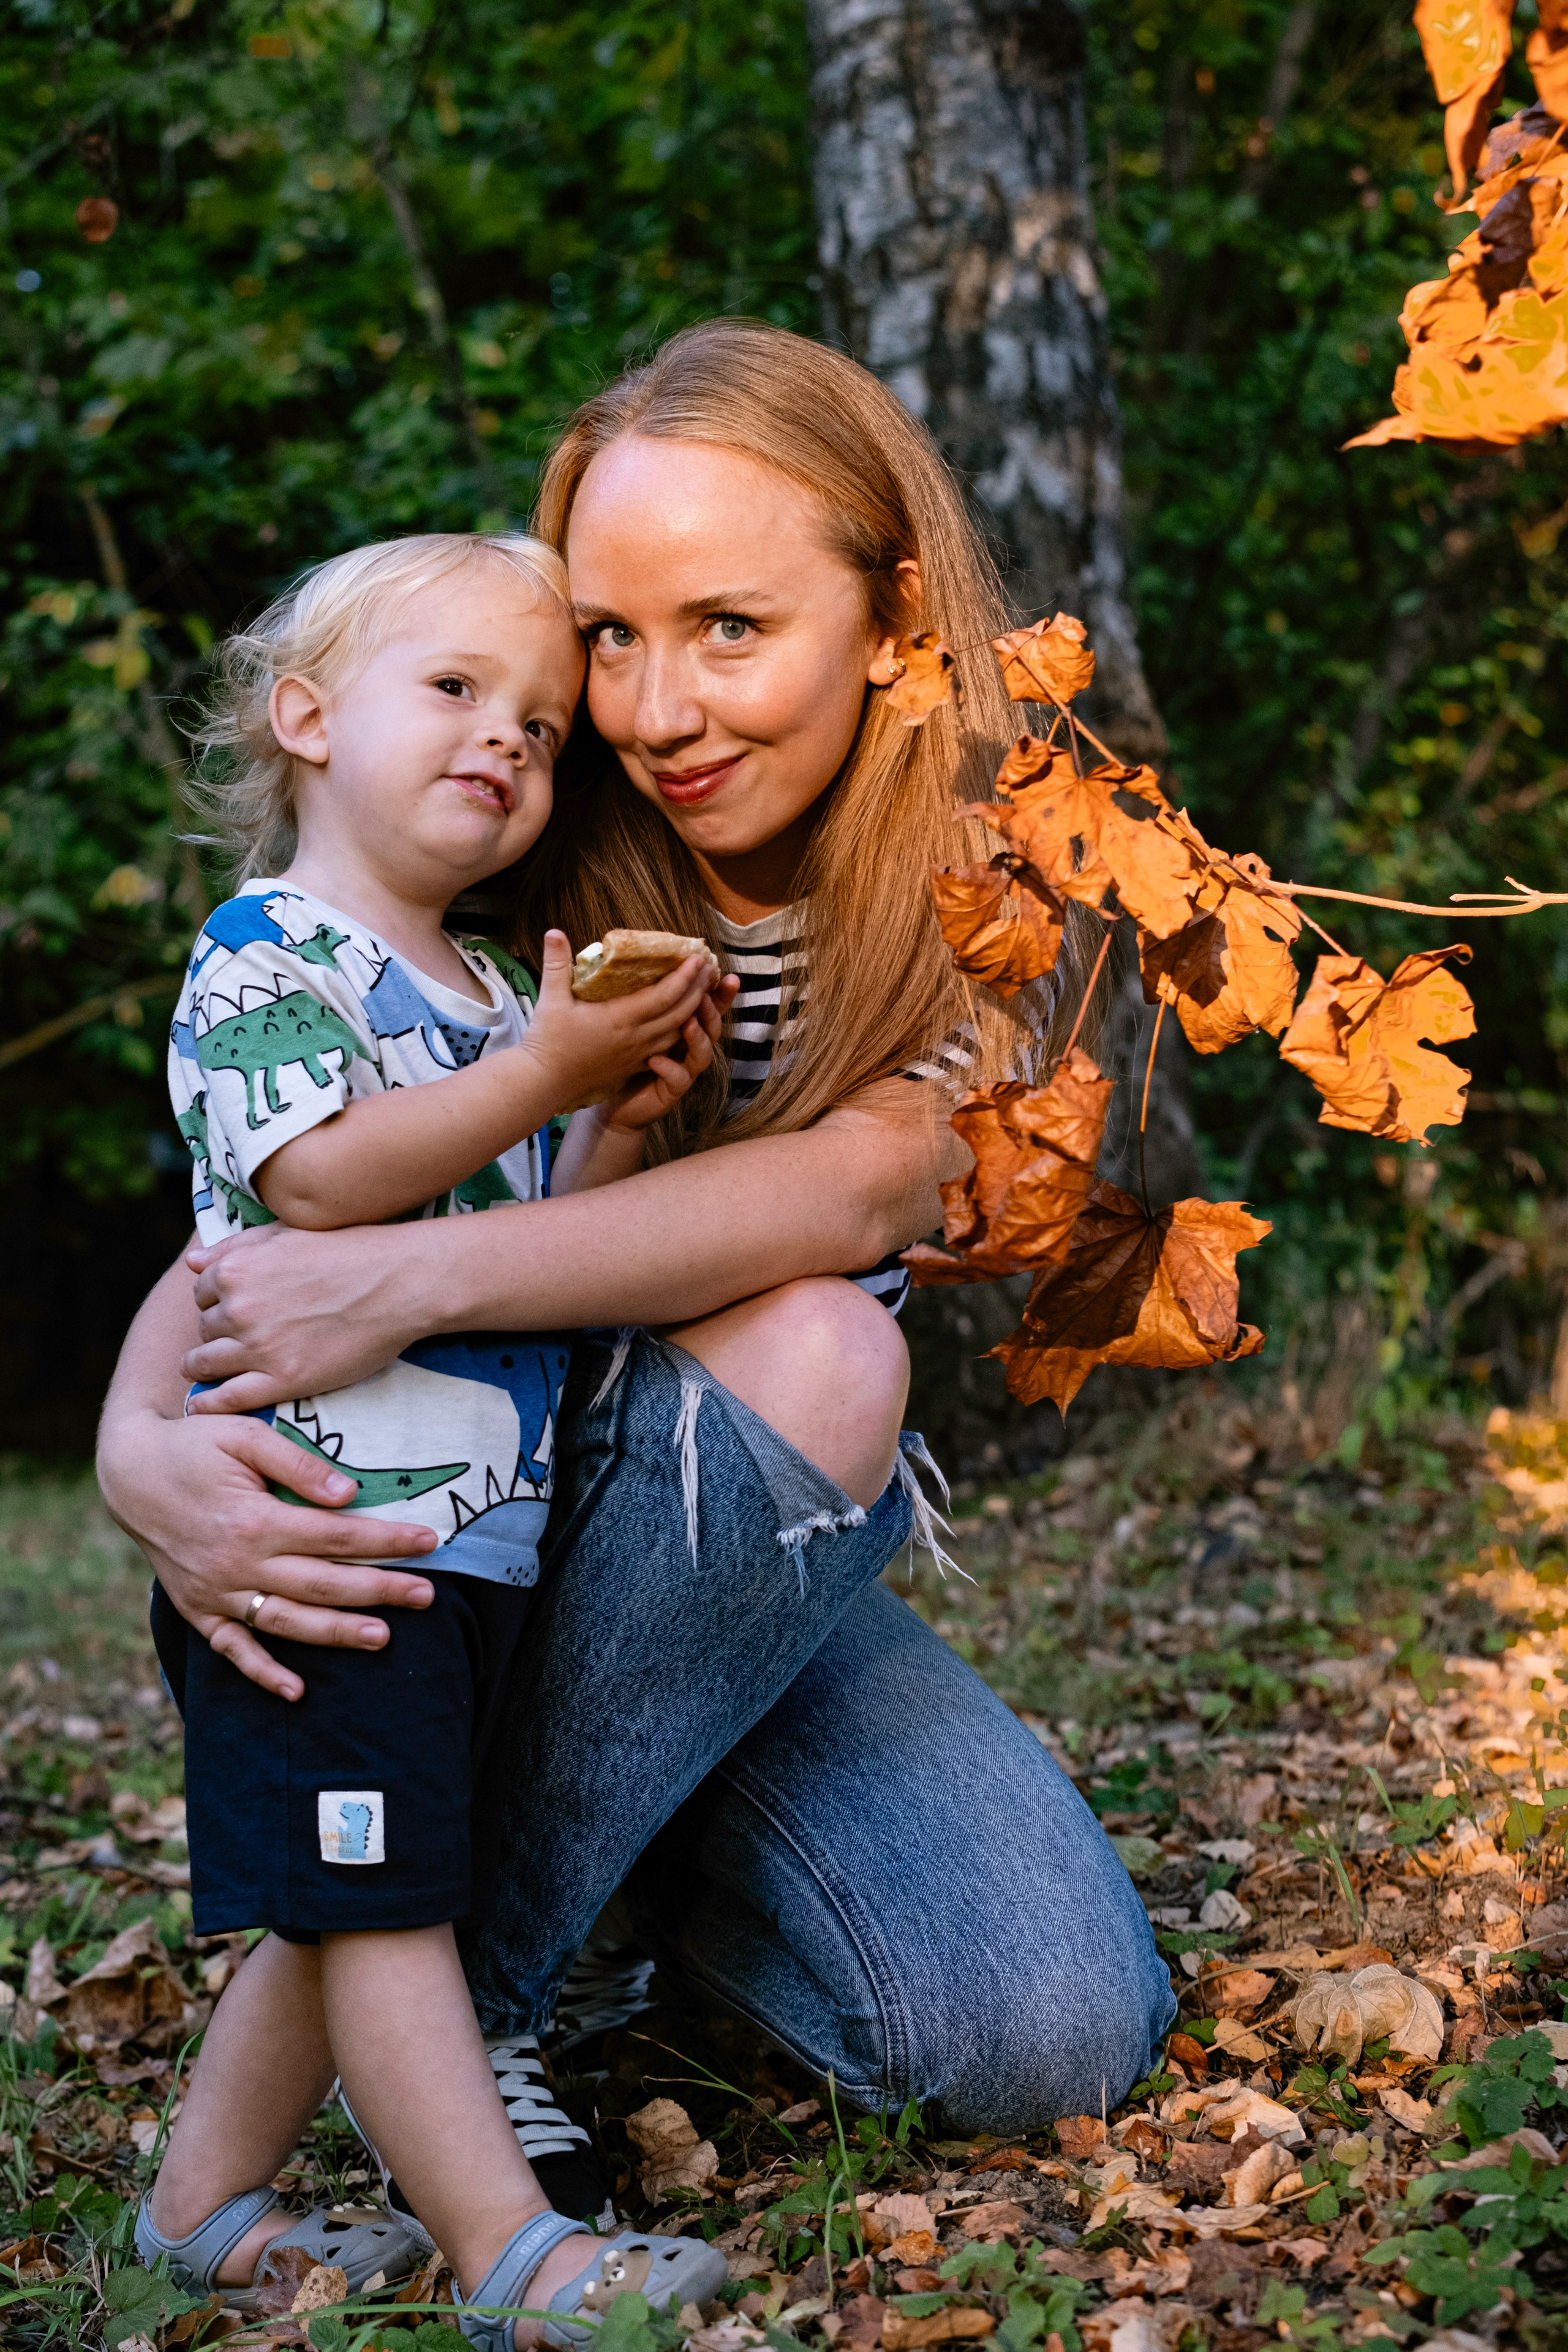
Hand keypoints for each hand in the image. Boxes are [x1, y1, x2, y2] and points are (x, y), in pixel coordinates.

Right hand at [97, 1408, 436, 1699]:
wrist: (129, 1473)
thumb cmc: (195, 1446)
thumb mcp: (245, 1436)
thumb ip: (299, 1465)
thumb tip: (349, 1494)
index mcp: (255, 1521)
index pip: (336, 1536)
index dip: (386, 1540)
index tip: (429, 1541)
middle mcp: (237, 1565)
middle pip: (322, 1584)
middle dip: (379, 1590)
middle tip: (427, 1596)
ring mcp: (215, 1593)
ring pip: (287, 1622)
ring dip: (337, 1633)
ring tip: (384, 1638)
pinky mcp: (197, 1608)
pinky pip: (232, 1649)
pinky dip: (262, 1673)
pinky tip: (297, 1692)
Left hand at [183, 1219, 438, 1411]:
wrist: (399, 1282)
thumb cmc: (348, 1250)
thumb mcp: (286, 1233)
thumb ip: (235, 1246)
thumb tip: (191, 1262)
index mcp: (235, 1269)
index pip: (200, 1293)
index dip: (216, 1302)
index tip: (233, 1310)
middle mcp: (238, 1308)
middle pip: (203, 1328)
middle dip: (216, 1332)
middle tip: (239, 1337)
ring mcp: (259, 1347)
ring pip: (205, 1364)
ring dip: (204, 1367)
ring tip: (211, 1373)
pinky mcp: (283, 1380)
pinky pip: (227, 1399)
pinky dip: (209, 1405)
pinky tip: (203, 1407)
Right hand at [521, 930, 717, 1109]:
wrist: (544, 1082)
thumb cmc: (547, 1040)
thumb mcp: (550, 998)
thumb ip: (556, 963)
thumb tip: (553, 931)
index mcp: (620, 1018)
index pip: (664, 996)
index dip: (684, 977)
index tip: (698, 958)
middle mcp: (635, 1037)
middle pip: (679, 1013)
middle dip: (697, 990)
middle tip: (708, 969)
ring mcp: (637, 1054)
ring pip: (677, 1032)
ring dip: (694, 1012)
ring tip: (703, 992)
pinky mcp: (633, 1065)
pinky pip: (666, 1049)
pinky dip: (680, 1034)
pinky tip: (686, 1022)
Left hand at [597, 978, 735, 1132]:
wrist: (618, 1104)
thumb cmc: (625, 1059)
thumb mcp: (636, 1024)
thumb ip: (646, 1002)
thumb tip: (639, 965)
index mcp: (684, 1029)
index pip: (709, 1008)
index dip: (721, 994)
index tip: (729, 975)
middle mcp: (689, 1049)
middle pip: (713, 1028)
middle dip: (715, 1010)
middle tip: (705, 995)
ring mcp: (683, 1070)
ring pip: (703, 1054)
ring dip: (699, 1038)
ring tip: (689, 1023)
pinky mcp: (671, 1091)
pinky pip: (679, 1079)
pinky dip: (670, 1068)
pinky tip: (655, 1059)